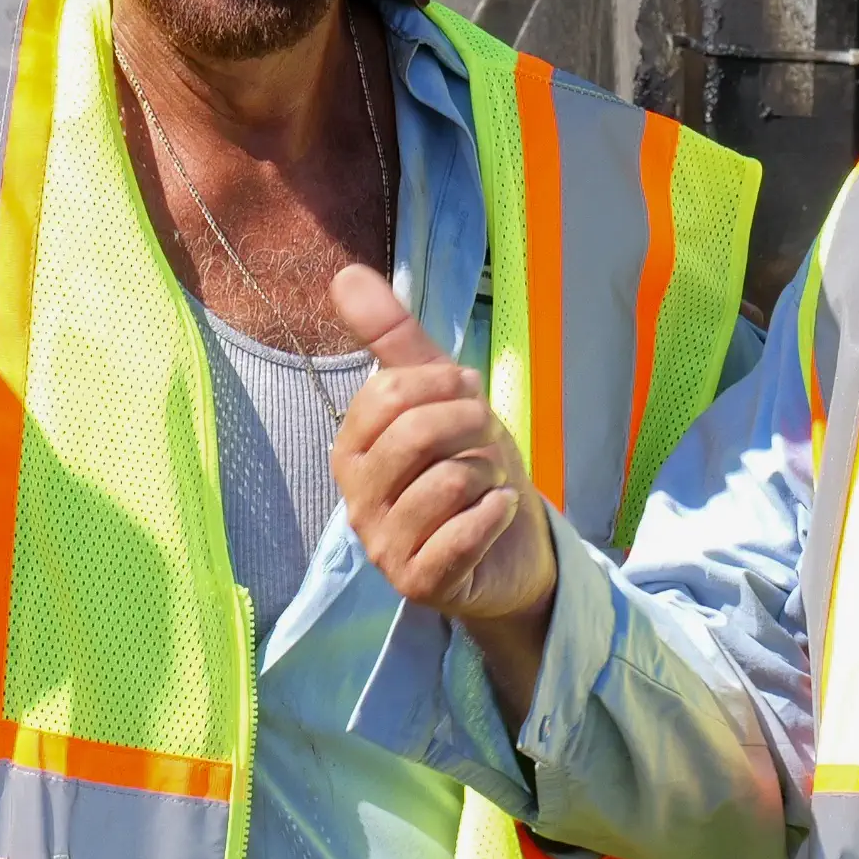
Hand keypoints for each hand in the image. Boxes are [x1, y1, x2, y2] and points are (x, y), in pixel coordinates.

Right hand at [328, 264, 557, 712]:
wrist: (513, 551)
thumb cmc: (470, 469)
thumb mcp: (442, 397)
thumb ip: (393, 339)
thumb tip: (344, 274)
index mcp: (352, 450)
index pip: (387, 395)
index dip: (442, 385)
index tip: (468, 393)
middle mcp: (357, 500)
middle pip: (414, 435)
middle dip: (471, 425)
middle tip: (486, 438)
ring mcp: (384, 547)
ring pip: (444, 483)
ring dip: (487, 473)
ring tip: (488, 483)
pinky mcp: (418, 585)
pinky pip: (458, 538)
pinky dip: (492, 514)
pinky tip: (497, 512)